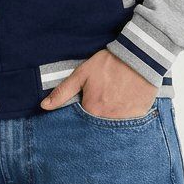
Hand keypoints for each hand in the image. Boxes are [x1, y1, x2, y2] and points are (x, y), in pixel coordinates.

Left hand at [41, 49, 155, 118]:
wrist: (140, 57)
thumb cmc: (109, 64)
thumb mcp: (82, 74)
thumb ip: (62, 92)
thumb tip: (44, 106)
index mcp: (92, 110)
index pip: (81, 121)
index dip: (83, 111)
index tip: (88, 102)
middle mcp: (108, 119)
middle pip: (97, 126)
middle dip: (97, 117)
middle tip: (103, 100)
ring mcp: (125, 120)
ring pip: (113, 126)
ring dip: (111, 118)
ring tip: (114, 101)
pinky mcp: (139, 116)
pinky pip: (129, 124)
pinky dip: (125, 116)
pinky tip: (125, 103)